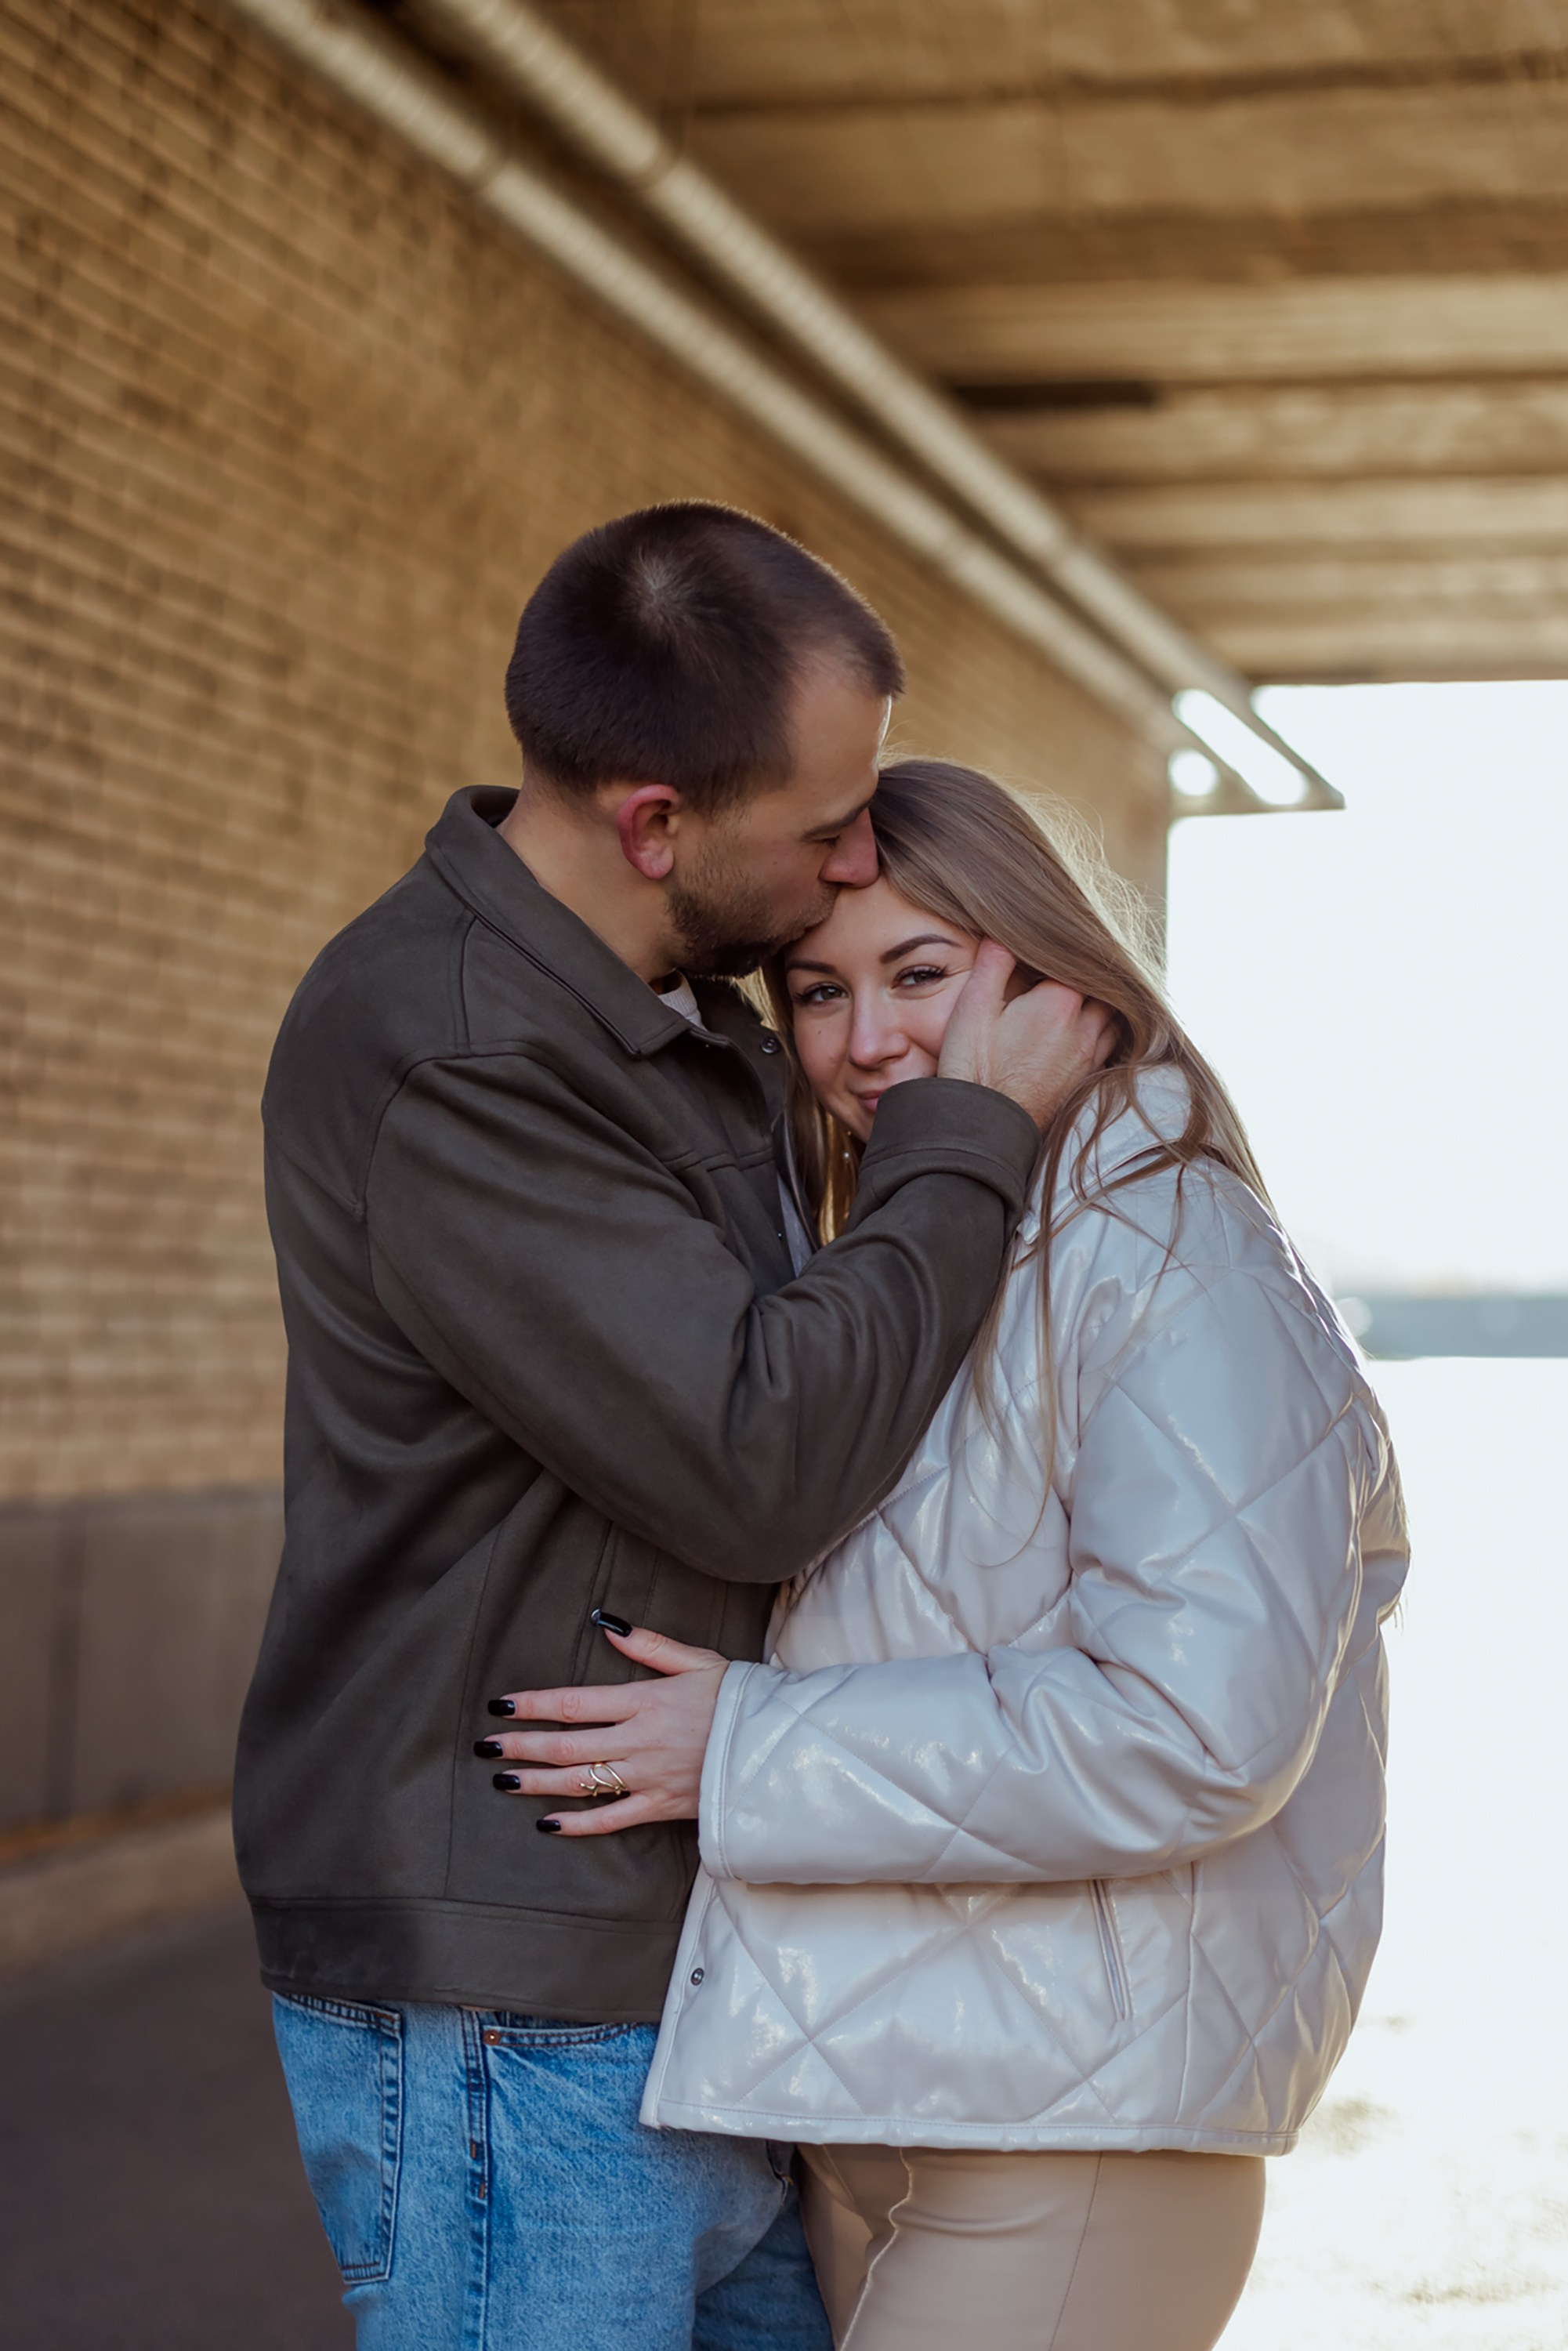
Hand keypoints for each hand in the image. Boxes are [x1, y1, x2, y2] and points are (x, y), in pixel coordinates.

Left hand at [485, 1622, 727, 1836]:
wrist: (779, 1745)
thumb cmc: (738, 1698)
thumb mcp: (697, 1660)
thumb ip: (649, 1646)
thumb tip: (606, 1623)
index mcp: (645, 1700)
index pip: (575, 1703)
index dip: (533, 1704)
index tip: (500, 1706)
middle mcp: (640, 1740)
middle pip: (567, 1744)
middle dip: (521, 1744)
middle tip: (485, 1746)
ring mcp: (649, 1776)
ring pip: (580, 1782)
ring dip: (537, 1781)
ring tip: (502, 1780)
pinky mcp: (663, 1807)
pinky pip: (612, 1819)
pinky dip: (578, 1824)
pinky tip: (548, 1824)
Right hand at [938, 940, 1115, 1130]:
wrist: (984, 1129)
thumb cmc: (974, 1068)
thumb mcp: (973, 1007)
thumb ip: (994, 963)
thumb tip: (1003, 932)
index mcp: (1058, 1002)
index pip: (1076, 960)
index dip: (1065, 949)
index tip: (1051, 943)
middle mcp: (1083, 1027)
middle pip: (1105, 985)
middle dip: (1091, 973)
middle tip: (1073, 963)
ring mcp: (1089, 1055)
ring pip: (1114, 1015)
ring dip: (1104, 1000)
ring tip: (1084, 990)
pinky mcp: (1085, 1079)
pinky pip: (1111, 1044)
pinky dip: (1107, 1029)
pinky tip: (1090, 1026)